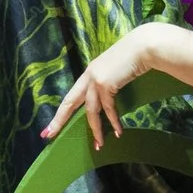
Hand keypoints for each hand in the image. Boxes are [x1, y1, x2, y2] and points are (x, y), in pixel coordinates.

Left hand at [42, 29, 161, 150]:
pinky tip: (118, 132)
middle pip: (69, 103)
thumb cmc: (133, 57)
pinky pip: (109, 109)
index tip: (51, 125)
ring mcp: (95, 80)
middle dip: (59, 120)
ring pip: (91, 111)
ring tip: (99, 145)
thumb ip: (107, 81)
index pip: (71, 96)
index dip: (61, 112)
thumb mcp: (114, 70)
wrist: (143, 47)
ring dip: (96, 130)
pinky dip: (114, 122)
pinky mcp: (106, 84)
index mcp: (89, 73)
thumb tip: (106, 98)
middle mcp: (88, 76)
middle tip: (49, 135)